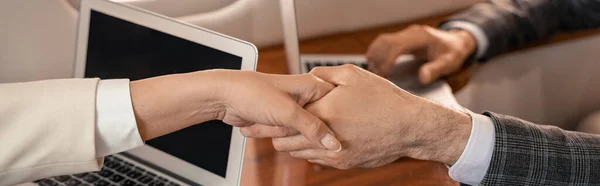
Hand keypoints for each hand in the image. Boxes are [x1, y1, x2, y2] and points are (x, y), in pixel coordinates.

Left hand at [130, 70, 341, 150]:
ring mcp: (293, 109)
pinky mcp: (281, 120)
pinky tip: (260, 125)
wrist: (223, 97)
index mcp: (313, 86)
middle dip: (298, 129)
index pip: (336, 108)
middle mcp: (306, 96)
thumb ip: (313, 128)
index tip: (328, 132)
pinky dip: (274, 135)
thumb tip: (334, 144)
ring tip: (265, 118)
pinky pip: (286, 135)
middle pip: (318, 125)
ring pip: (300, 133)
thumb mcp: (288, 112)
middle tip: (281, 121)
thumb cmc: (252, 92)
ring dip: (282, 132)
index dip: (333, 123)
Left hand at [268, 65, 471, 168]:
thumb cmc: (384, 99)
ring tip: (291, 132)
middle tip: (270, 126)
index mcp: (323, 113)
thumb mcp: (352, 74)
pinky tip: (313, 139)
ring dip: (294, 143)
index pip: (284, 121)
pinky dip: (311, 150)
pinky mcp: (344, 163)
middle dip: (276, 134)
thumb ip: (323, 74)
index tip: (263, 114)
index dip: (271, 118)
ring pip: (299, 153)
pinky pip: (317, 160)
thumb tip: (307, 76)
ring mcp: (335, 154)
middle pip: (285, 142)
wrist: (410, 126)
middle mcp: (325, 137)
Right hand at [366, 25, 475, 83]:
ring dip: (375, 55)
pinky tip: (375, 64)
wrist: (456, 42)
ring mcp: (405, 34)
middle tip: (376, 77)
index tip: (383, 74)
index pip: (397, 45)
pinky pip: (384, 42)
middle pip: (386, 42)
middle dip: (378, 59)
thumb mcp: (449, 63)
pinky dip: (377, 52)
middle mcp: (411, 32)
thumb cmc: (452, 53)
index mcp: (421, 36)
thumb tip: (422, 78)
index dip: (387, 59)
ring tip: (374, 72)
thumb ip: (435, 70)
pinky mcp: (402, 38)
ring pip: (382, 41)